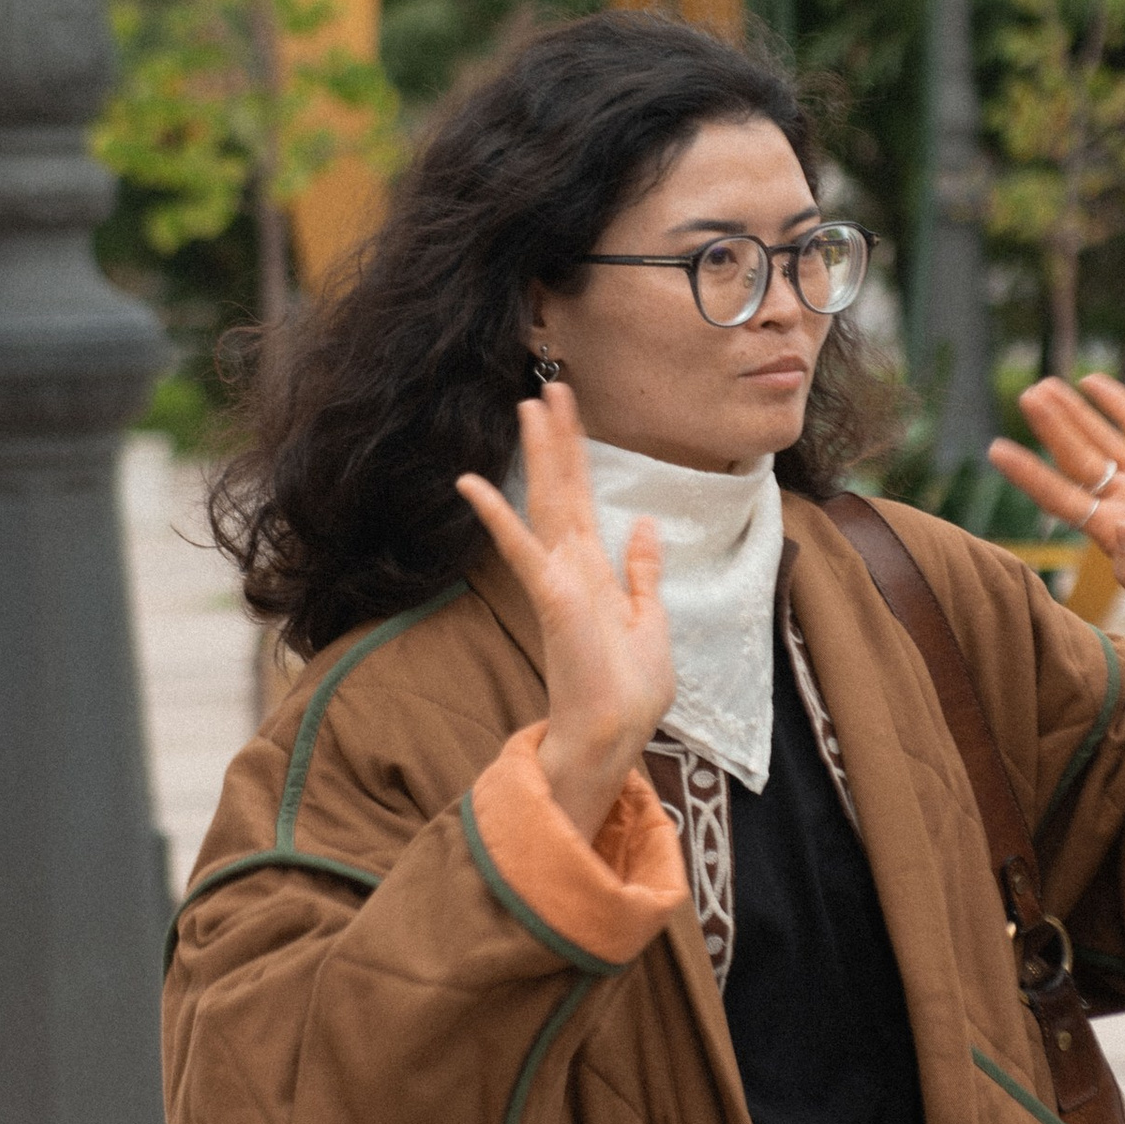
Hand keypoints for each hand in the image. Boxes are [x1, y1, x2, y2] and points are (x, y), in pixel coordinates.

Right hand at [457, 383, 676, 838]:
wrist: (613, 737)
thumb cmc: (629, 691)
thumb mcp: (651, 620)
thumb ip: (643, 572)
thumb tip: (645, 524)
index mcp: (593, 571)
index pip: (582, 499)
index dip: (578, 454)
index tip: (572, 410)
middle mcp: (570, 567)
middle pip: (562, 489)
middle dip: (558, 438)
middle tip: (548, 387)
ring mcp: (558, 579)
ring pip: (545, 504)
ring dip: (538, 455)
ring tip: (529, 406)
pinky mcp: (553, 598)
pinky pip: (522, 549)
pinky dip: (498, 516)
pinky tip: (473, 483)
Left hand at [988, 372, 1124, 779]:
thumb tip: (1120, 530)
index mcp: (1112, 536)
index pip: (1061, 498)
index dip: (1029, 475)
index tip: (997, 450)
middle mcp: (1123, 504)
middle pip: (1078, 459)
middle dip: (1052, 428)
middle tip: (1025, 396)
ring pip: (1104, 439)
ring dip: (1074, 413)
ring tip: (1044, 386)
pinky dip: (1118, 405)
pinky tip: (1092, 383)